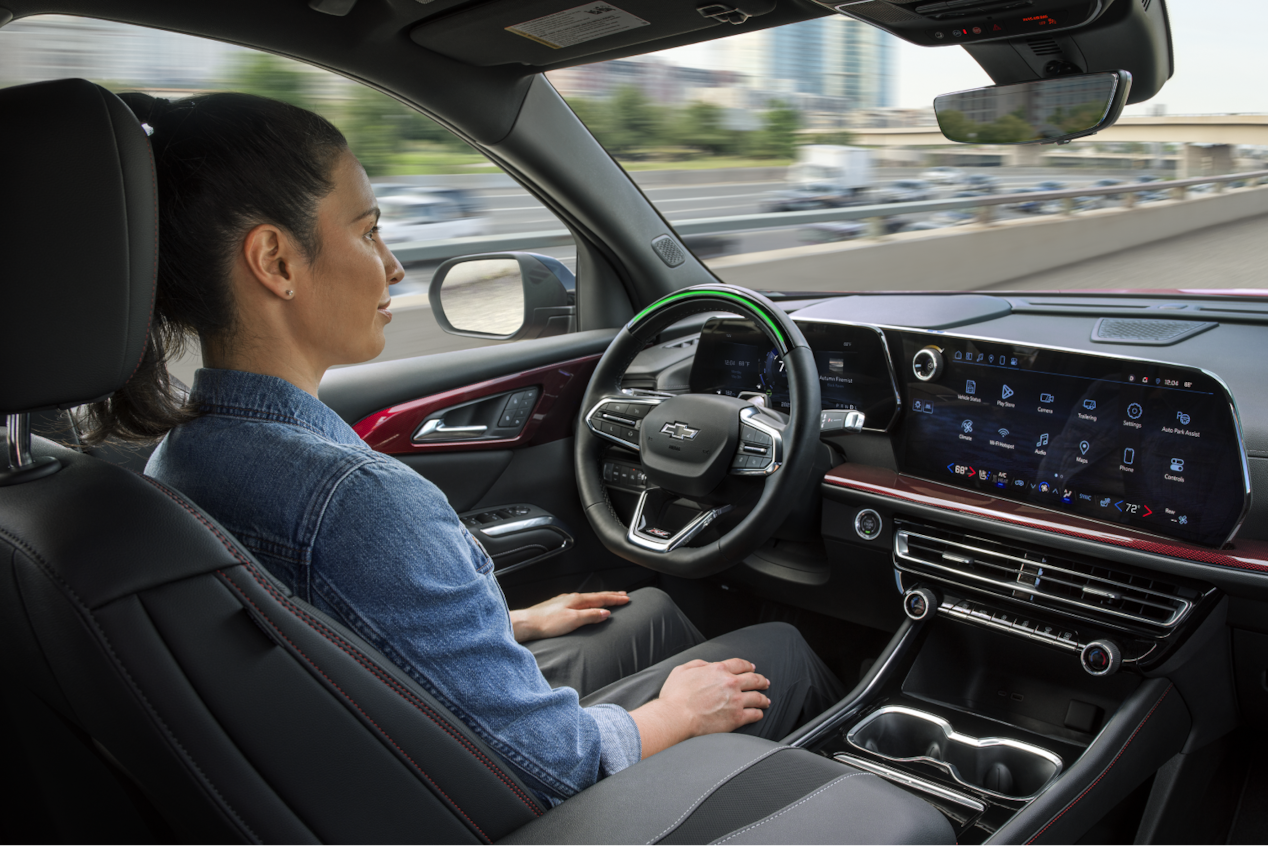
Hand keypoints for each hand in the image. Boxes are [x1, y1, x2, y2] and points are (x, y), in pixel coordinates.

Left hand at [510, 591, 629, 642]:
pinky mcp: (558, 607)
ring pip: (588, 598)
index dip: (615, 599)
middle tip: (623, 594)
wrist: (527, 623)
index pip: (601, 598)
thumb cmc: (547, 623)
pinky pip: (580, 602)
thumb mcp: (573, 620)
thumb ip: (590, 616)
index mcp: (577, 600)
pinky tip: (587, 605)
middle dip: (610, 595)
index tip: (627, 598)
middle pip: (596, 596)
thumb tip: (605, 613)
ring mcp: (564, 601)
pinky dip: (589, 602)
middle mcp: (571, 598)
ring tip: (609, 598)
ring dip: (600, 598)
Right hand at [629, 658, 769, 758]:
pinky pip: (754, 714)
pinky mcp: (737, 717)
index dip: (748, 666)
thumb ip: (698, 664)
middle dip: (761, 680)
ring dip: (763, 698)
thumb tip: (708, 665)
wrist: (676, 717)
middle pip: (753, 679)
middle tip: (765, 683)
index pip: (740, 664)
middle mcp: (730, 683)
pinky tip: (759, 713)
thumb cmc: (675, 695)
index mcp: (718, 669)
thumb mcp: (682, 670)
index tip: (752, 668)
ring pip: (757, 697)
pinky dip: (759, 713)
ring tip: (766, 700)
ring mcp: (736, 700)